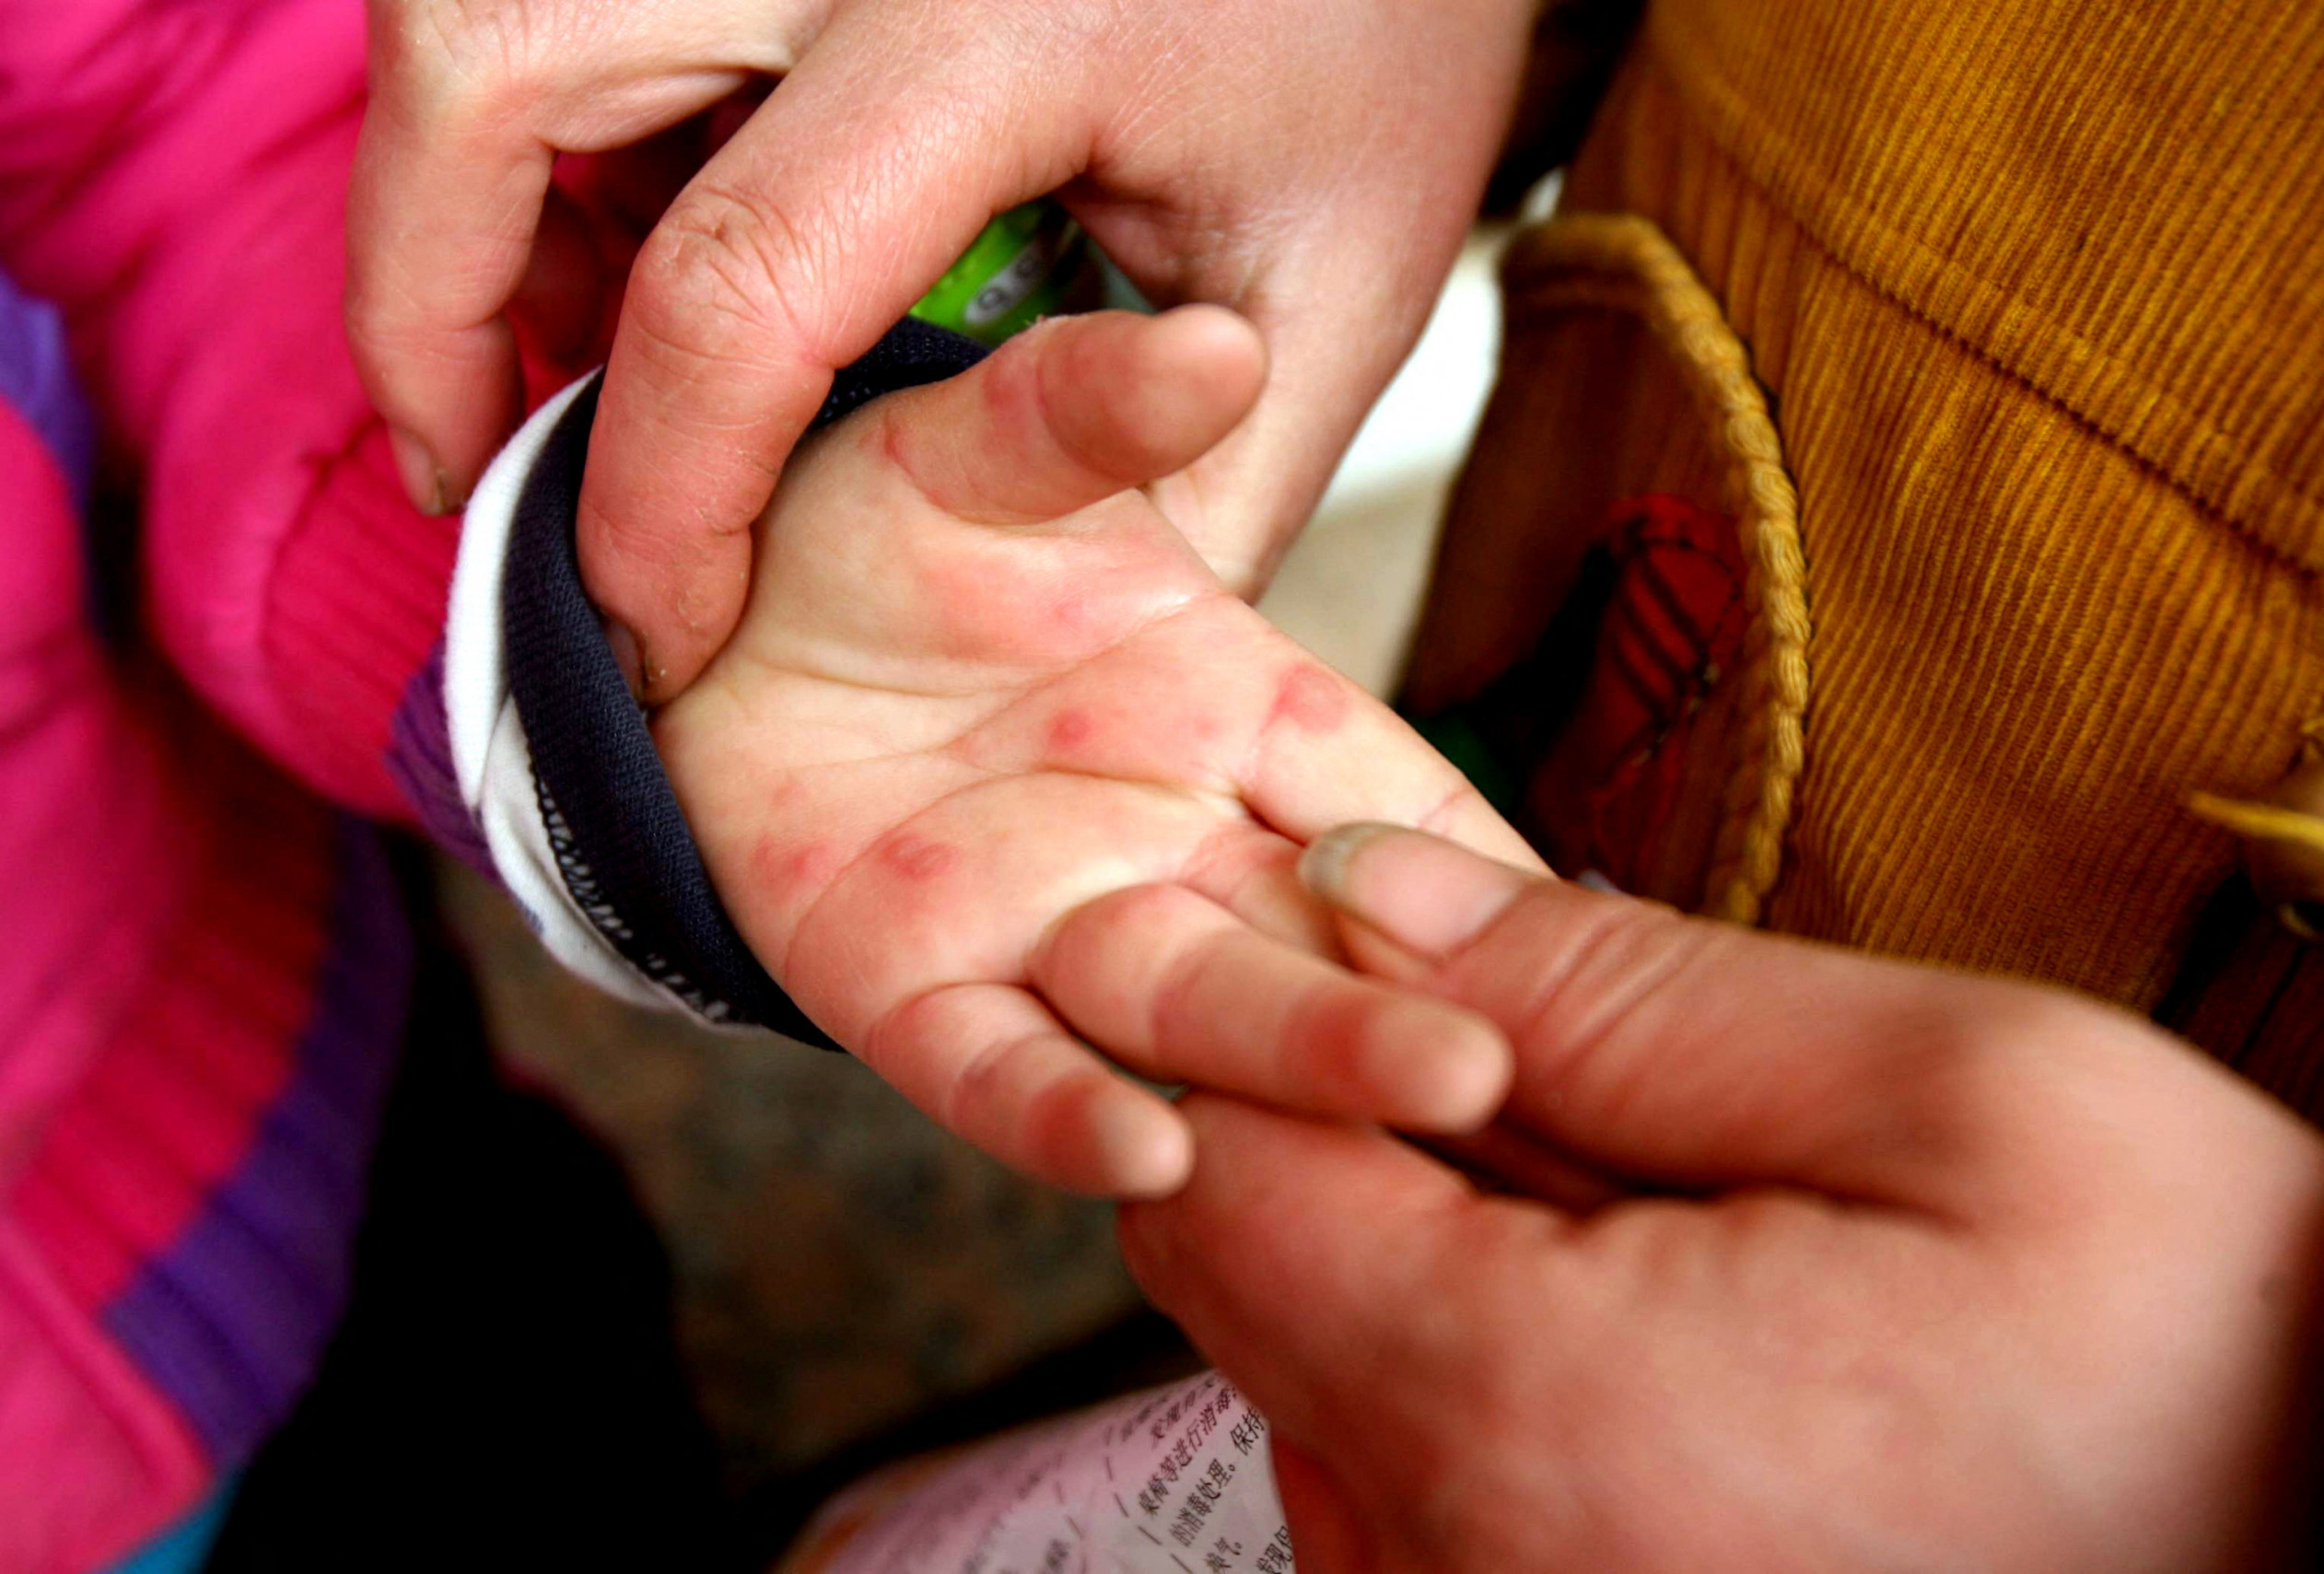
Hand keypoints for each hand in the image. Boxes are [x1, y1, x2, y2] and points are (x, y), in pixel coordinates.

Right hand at [347, 0, 1541, 699]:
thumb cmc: (1384, 32)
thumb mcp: (1341, 279)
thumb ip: (1200, 482)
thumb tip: (1051, 656)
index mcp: (996, 27)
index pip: (735, 280)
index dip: (653, 492)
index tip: (649, 628)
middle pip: (491, 61)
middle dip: (423, 292)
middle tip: (467, 467)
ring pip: (492, 12)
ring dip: (476, 203)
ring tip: (570, 370)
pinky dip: (561, 134)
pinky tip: (647, 246)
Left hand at [653, 309, 1540, 1196]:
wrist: (718, 627)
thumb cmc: (896, 535)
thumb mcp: (992, 445)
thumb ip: (1092, 404)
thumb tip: (1218, 342)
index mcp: (1246, 717)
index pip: (1410, 813)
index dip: (1504, 880)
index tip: (1623, 953)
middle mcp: (1176, 843)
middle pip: (1325, 936)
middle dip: (1424, 998)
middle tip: (1527, 1051)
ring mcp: (1049, 928)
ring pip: (1193, 1008)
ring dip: (1301, 1062)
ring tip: (1422, 1097)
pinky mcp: (909, 990)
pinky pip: (993, 1065)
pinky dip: (1062, 1110)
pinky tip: (1145, 1150)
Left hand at [1118, 826, 2323, 1569]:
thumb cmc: (2222, 1374)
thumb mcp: (1962, 1100)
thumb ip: (1610, 990)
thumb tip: (1359, 894)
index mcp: (1526, 1423)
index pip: (1218, 1174)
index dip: (1280, 1023)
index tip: (1401, 957)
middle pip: (1258, 1284)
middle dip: (1380, 1139)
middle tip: (1611, 1093)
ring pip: (1326, 1385)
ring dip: (1448, 1265)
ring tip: (1690, 1235)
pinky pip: (1411, 1494)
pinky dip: (1493, 1387)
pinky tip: (1682, 1351)